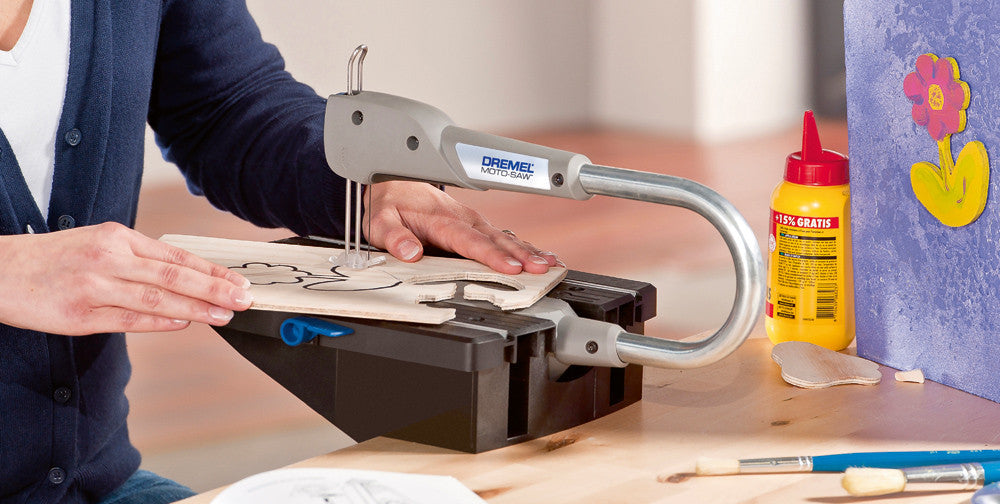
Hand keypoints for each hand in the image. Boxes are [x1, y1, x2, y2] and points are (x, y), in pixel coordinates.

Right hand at [0, 222, 252, 334]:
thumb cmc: (54, 259)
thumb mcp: (98, 244)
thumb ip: (139, 259)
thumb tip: (185, 276)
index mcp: (117, 237)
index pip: (176, 255)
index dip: (211, 270)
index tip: (238, 281)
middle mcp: (109, 258)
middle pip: (173, 274)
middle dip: (214, 288)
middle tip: (244, 299)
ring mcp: (95, 286)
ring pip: (156, 297)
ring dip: (195, 308)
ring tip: (224, 315)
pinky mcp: (80, 315)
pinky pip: (129, 319)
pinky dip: (160, 321)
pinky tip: (184, 323)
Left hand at [363, 181, 560, 273]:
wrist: (393, 184)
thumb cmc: (389, 205)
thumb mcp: (379, 222)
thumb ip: (394, 237)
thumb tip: (409, 251)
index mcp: (440, 220)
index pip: (469, 240)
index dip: (491, 255)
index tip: (511, 267)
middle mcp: (462, 218)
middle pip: (494, 238)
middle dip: (520, 254)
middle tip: (541, 268)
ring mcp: (472, 221)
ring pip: (504, 236)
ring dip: (529, 250)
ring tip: (550, 264)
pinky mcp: (477, 225)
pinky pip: (503, 236)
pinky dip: (524, 246)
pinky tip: (542, 256)